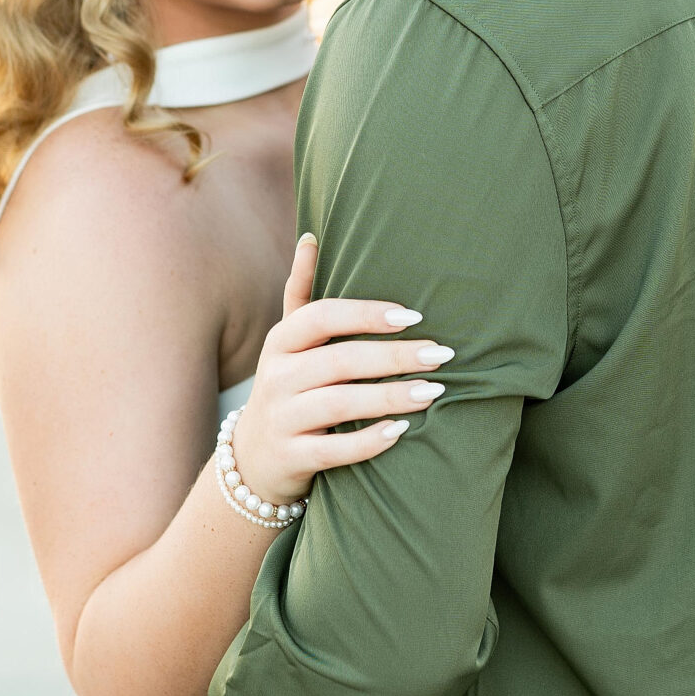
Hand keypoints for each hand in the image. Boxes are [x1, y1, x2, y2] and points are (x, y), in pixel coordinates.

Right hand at [228, 233, 451, 507]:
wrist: (254, 459)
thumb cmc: (288, 387)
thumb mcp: (288, 341)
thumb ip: (301, 291)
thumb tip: (310, 237)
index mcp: (281, 342)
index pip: (321, 316)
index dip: (366, 314)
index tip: (414, 316)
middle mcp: (276, 377)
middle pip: (339, 360)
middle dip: (393, 356)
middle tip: (440, 353)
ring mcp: (281, 419)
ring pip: (339, 404)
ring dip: (390, 396)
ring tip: (433, 390)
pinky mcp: (290, 458)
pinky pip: (333, 450)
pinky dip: (369, 441)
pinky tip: (402, 431)